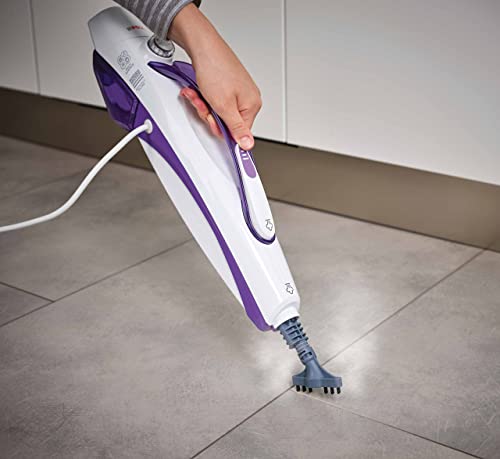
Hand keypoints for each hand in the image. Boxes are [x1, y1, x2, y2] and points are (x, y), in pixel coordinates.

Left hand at [168, 4, 261, 149]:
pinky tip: (199, 91)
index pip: (239, 133)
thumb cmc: (215, 68)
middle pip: (226, 123)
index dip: (222, 131)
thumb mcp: (224, 106)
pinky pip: (215, 101)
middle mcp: (247, 99)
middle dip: (210, 115)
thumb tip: (248, 145)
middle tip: (203, 105)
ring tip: (198, 94)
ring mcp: (237, 92)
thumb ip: (236, 129)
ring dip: (204, 106)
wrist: (202, 45)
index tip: (217, 132)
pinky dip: (204, 98)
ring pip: (218, 112)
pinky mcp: (227, 86)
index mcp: (252, 105)